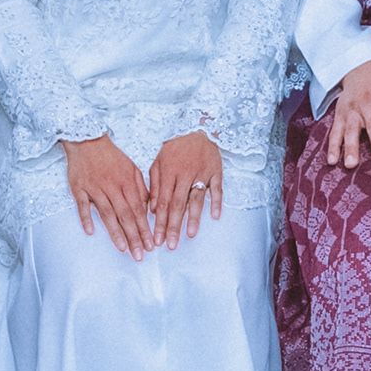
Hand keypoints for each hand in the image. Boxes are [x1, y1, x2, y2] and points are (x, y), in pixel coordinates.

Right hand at [63, 136, 153, 256]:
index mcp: (127, 182)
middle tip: (140, 254)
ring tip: (123, 248)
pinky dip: (86, 217)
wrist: (87, 140)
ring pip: (107, 213)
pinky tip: (90, 231)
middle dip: (134, 236)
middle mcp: (112, 186)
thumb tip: (149, 207)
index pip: (138, 210)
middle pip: (125, 215)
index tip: (150, 244)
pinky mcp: (79, 187)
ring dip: (115, 232)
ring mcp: (95, 188)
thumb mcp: (131, 168)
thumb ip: (141, 188)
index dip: (145, 228)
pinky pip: (82, 205)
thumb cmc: (111, 156)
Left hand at [145, 130, 223, 249]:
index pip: (163, 202)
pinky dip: (217, 202)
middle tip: (170, 245)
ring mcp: (202, 173)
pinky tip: (215, 216)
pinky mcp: (216, 170)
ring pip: (197, 198)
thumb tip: (152, 209)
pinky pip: (217, 188)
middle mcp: (185, 174)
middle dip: (173, 226)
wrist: (196, 125)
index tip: (156, 239)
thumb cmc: (174, 145)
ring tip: (190, 235)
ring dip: (193, 217)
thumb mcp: (158, 161)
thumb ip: (154, 185)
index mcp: (168, 172)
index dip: (160, 222)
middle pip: (178, 204)